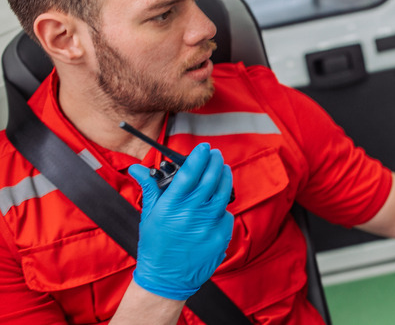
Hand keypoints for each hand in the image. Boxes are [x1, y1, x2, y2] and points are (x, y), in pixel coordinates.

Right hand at [128, 143, 233, 299]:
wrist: (166, 278)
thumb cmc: (155, 245)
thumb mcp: (148, 215)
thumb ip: (149, 189)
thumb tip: (138, 168)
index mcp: (171, 207)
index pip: (189, 174)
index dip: (198, 157)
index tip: (203, 147)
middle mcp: (191, 214)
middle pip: (210, 179)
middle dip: (215, 162)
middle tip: (215, 154)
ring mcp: (208, 226)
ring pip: (223, 193)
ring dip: (224, 177)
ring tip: (222, 169)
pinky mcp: (221, 236)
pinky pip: (226, 214)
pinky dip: (222, 205)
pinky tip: (217, 202)